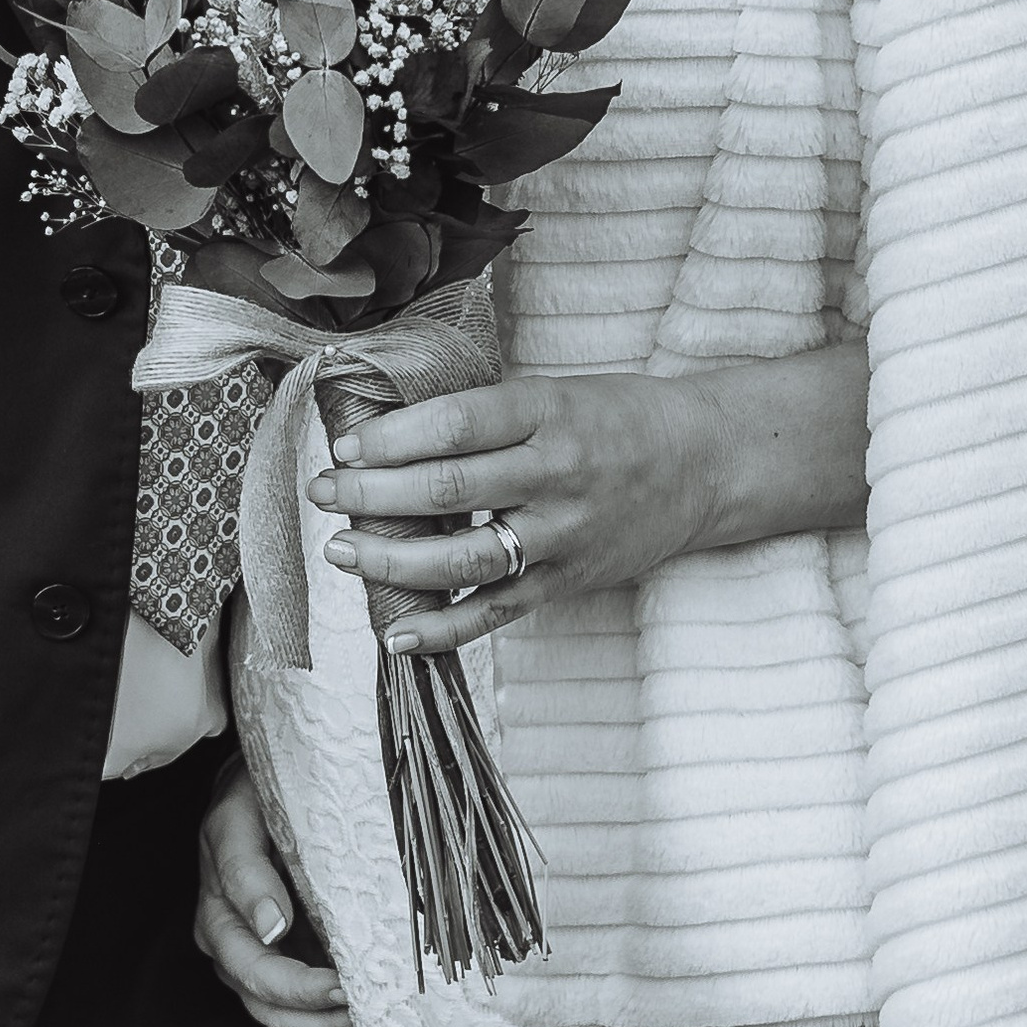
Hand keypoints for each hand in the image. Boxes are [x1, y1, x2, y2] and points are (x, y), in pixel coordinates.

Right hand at [194, 762, 357, 1026]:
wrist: (262, 794)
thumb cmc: (257, 798)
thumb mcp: (243, 816)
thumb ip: (247, 870)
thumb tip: (270, 927)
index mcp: (219, 914)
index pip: (255, 968)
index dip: (299, 987)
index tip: (344, 986)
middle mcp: (233, 951)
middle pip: (270, 1009)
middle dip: (322, 1020)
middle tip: (373, 1011)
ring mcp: (256, 971)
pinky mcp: (282, 982)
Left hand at [314, 343, 871, 655]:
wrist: (703, 463)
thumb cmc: (613, 418)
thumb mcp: (552, 392)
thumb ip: (484, 415)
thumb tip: (386, 433)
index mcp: (547, 412)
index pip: (455, 425)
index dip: (392, 439)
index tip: (345, 446)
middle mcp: (555, 474)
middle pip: (449, 488)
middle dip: (373, 495)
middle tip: (322, 494)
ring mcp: (563, 534)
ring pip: (466, 558)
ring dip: (394, 561)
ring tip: (343, 552)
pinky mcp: (568, 582)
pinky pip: (497, 613)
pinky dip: (444, 630)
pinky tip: (396, 634)